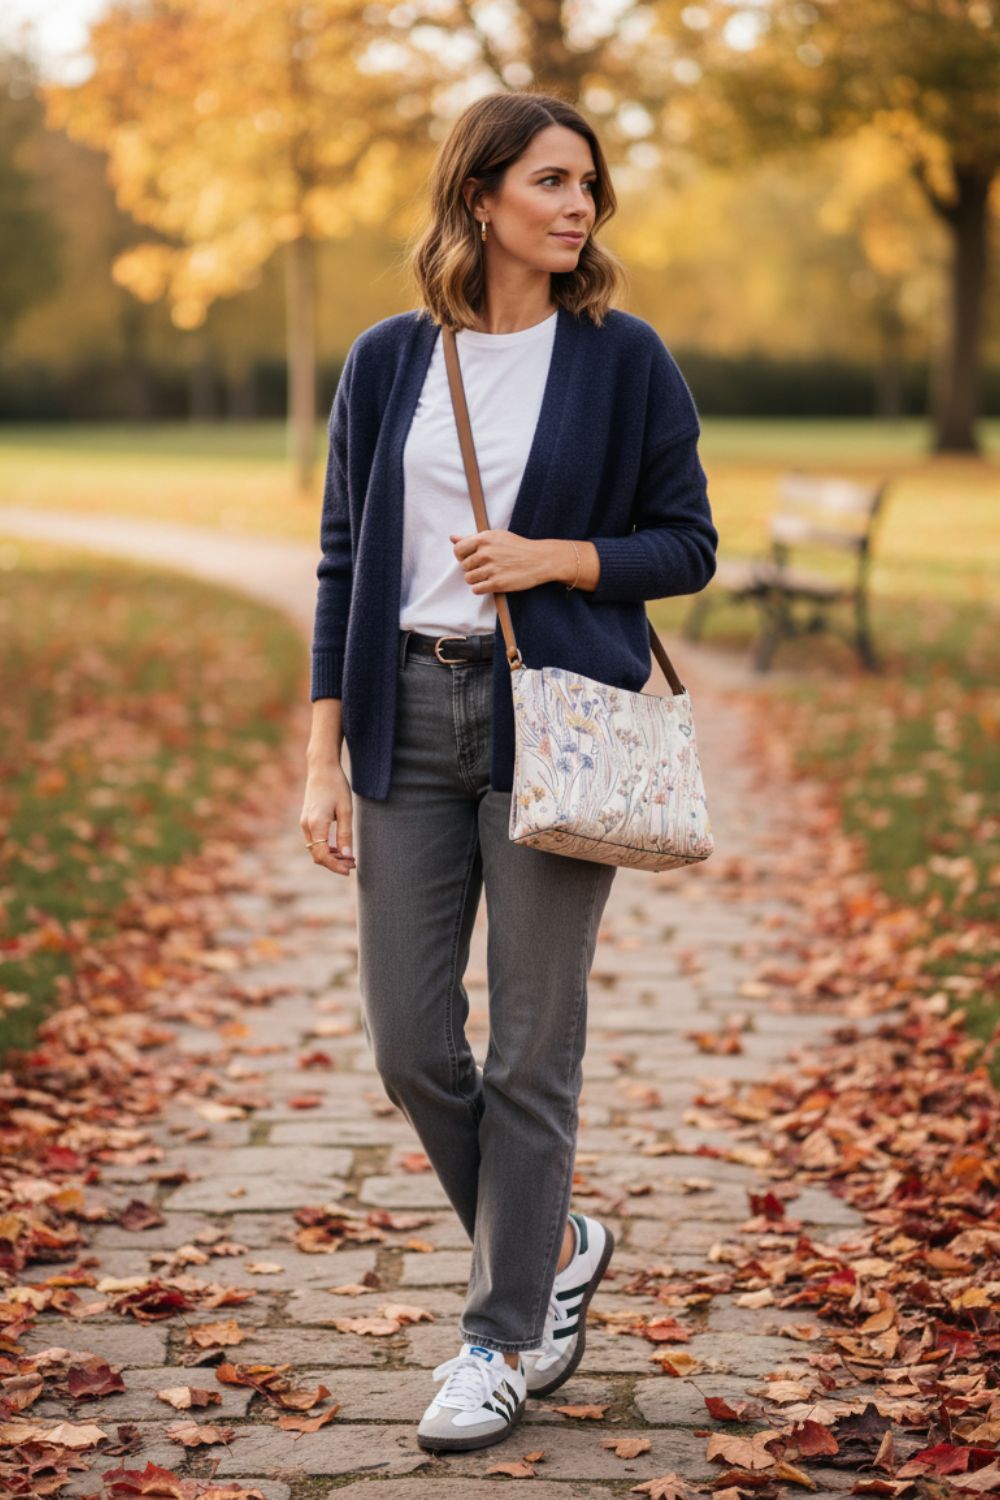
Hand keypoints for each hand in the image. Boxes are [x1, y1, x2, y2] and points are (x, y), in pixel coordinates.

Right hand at [300, 763, 355, 877]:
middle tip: (353, 864)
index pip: (322, 855)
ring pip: (314, 849)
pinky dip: (325, 848)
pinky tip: (339, 847)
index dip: (336, 866)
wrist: (322, 768)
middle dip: (334, 863)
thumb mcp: (346, 811)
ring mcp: (304, 823)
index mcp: (316, 824)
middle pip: (317, 855)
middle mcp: (306, 826)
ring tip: (348, 857)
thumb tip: (347, 856)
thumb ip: (345, 834)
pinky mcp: (306, 820)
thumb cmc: (336, 786)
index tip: (349, 870)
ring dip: (330, 856)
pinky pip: (313, 841)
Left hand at [449, 529, 547, 592]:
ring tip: (490, 575)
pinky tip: (491, 583)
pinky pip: (476, 589)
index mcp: (484, 538)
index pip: (458, 550)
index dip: (462, 556)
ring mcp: (492, 568)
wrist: (540, 559)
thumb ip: (472, 538)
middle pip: (464, 566)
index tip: (471, 558)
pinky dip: (481, 588)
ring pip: (469, 579)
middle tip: (487, 567)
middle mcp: (486, 553)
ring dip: (477, 579)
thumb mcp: (496, 537)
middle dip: (473, 568)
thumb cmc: (517, 547)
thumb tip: (452, 538)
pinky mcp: (498, 584)